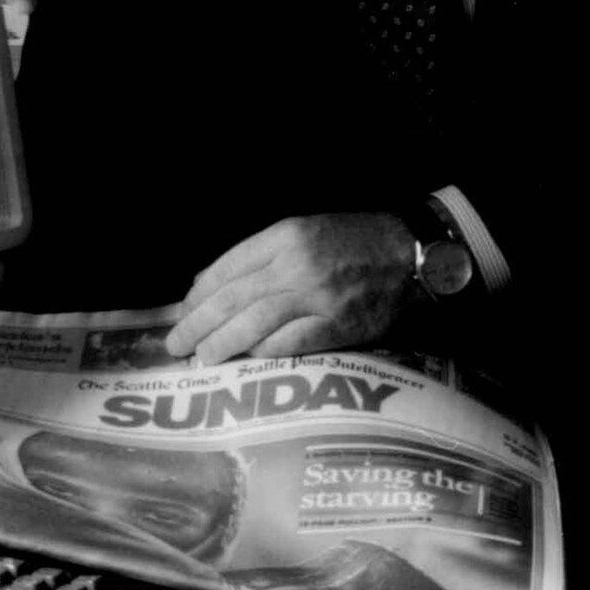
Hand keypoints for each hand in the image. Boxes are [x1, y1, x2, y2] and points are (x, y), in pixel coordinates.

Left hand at [165, 213, 414, 362]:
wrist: (413, 255)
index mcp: (286, 235)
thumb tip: (215, 283)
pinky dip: (263, 353)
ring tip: (203, 357)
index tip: (183, 310)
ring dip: (223, 343)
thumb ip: (265, 254)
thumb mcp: (307, 230)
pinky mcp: (337, 325)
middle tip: (176, 343)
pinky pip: (289, 343)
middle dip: (199, 322)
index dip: (200, 293)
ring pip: (254, 323)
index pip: (228, 266)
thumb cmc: (356, 240)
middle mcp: (296, 264)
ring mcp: (317, 296)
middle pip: (233, 297)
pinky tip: (246, 360)